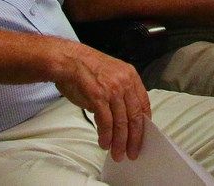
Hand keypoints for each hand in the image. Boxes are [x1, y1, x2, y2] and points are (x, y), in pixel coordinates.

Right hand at [49, 41, 151, 161]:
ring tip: (117, 153)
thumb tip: (124, 116)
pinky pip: (106, 122)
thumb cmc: (87, 68)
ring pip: (121, 123)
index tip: (142, 137)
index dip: (144, 124)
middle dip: (135, 139)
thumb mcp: (112, 74)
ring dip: (119, 142)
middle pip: (135, 117)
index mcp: (131, 76)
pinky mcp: (98, 97)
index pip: (144, 104)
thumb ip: (121, 92)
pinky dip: (106, 136)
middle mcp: (125, 83)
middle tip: (132, 153)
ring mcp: (112, 90)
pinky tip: (104, 143)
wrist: (68, 60)